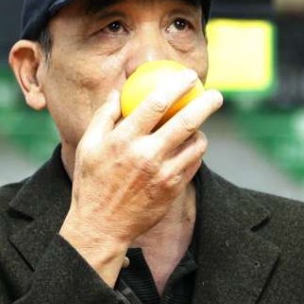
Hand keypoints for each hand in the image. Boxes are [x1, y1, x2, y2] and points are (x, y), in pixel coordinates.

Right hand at [59, 69, 222, 284]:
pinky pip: (194, 164)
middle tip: (215, 95)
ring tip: (197, 127)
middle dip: (206, 103)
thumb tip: (119, 92)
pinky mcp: (173, 190)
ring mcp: (163, 174)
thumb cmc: (92, 184)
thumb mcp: (88, 147)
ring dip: (201, 131)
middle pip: (187, 122)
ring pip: (196, 144)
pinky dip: (195, 153)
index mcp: (124, 141)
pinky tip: (190, 149)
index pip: (156, 104)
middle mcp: (146, 156)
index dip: (177, 86)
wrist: (101, 227)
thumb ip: (104, 116)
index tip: (189, 76)